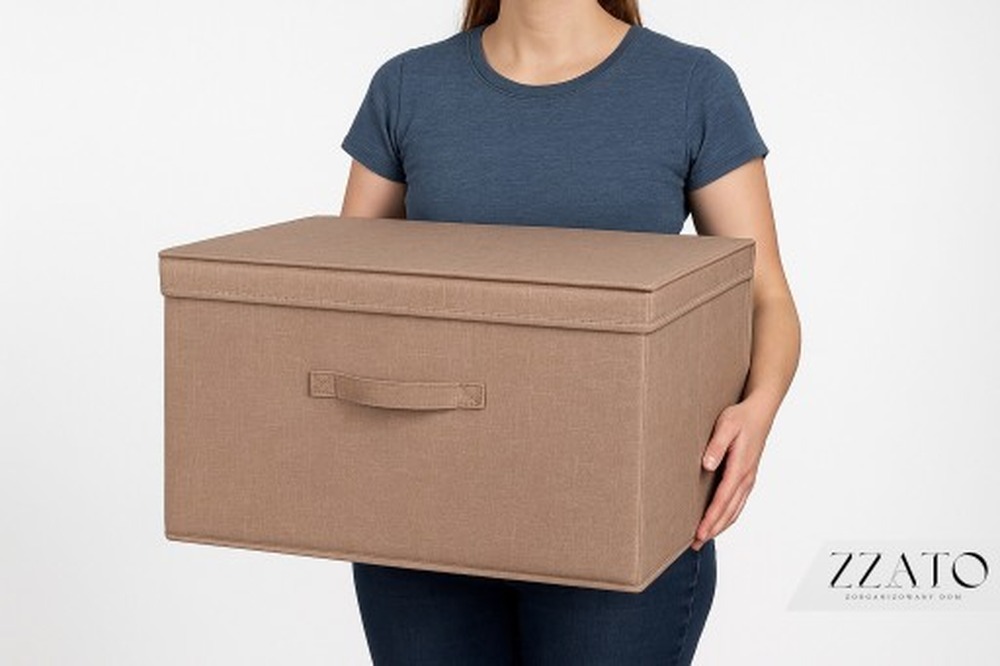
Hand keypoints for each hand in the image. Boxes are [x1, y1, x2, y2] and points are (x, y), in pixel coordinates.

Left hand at [691, 394, 774, 550]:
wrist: (761, 411)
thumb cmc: (741, 417)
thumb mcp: (726, 425)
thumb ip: (716, 445)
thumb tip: (707, 465)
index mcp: (740, 467)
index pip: (723, 500)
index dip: (710, 519)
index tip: (699, 533)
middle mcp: (746, 478)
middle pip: (729, 512)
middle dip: (713, 529)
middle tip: (695, 544)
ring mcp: (748, 479)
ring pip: (735, 510)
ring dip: (720, 526)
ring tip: (703, 538)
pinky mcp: (747, 477)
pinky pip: (738, 503)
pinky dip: (728, 516)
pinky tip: (718, 521)